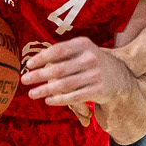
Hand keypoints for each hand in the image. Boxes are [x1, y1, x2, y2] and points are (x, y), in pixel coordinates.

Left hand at [21, 37, 135, 122]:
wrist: (121, 76)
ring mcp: (95, 75)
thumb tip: (34, 62)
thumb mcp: (82, 50)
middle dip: (38, 76)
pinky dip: (59, 99)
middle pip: (58, 69)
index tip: (28, 65)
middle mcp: (90, 58)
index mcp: (83, 44)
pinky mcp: (98, 91)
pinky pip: (73, 97)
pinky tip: (48, 100)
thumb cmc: (92, 62)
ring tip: (32, 94)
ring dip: (44, 90)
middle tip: (24, 80)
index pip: (57, 50)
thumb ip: (62, 53)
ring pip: (64, 85)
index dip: (40, 58)